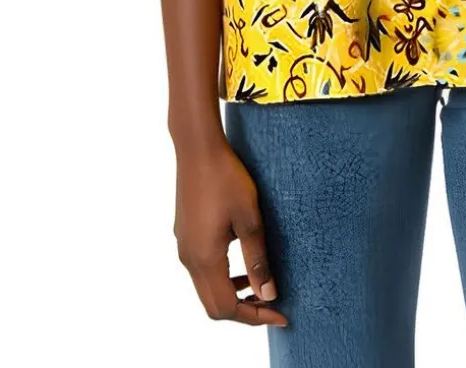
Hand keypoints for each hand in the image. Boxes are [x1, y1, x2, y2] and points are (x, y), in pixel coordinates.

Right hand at [174, 139, 287, 326]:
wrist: (198, 149)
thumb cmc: (227, 178)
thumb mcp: (250, 219)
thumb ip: (258, 260)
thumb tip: (269, 296)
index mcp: (205, 259)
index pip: (227, 308)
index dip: (255, 317)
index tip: (282, 314)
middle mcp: (189, 259)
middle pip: (214, 305)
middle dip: (244, 311)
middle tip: (272, 304)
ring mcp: (184, 247)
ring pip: (206, 289)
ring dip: (233, 293)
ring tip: (261, 283)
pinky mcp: (184, 235)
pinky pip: (202, 271)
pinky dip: (223, 277)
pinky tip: (242, 260)